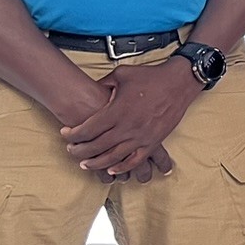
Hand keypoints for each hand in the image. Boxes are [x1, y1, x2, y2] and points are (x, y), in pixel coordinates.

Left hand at [60, 60, 192, 177]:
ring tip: (85, 164)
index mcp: (116, 111)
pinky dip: (122, 167)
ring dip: (96, 163)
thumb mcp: (122, 74)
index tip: (65, 133)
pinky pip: (135, 160)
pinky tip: (112, 170)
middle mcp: (127, 127)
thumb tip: (91, 90)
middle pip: (96, 147)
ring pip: (112, 158)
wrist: (179, 81)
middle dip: (79, 151)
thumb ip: (103, 84)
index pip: (87, 129)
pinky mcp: (153, 141)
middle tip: (71, 150)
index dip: (72, 134)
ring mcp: (141, 137)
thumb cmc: (151, 76)